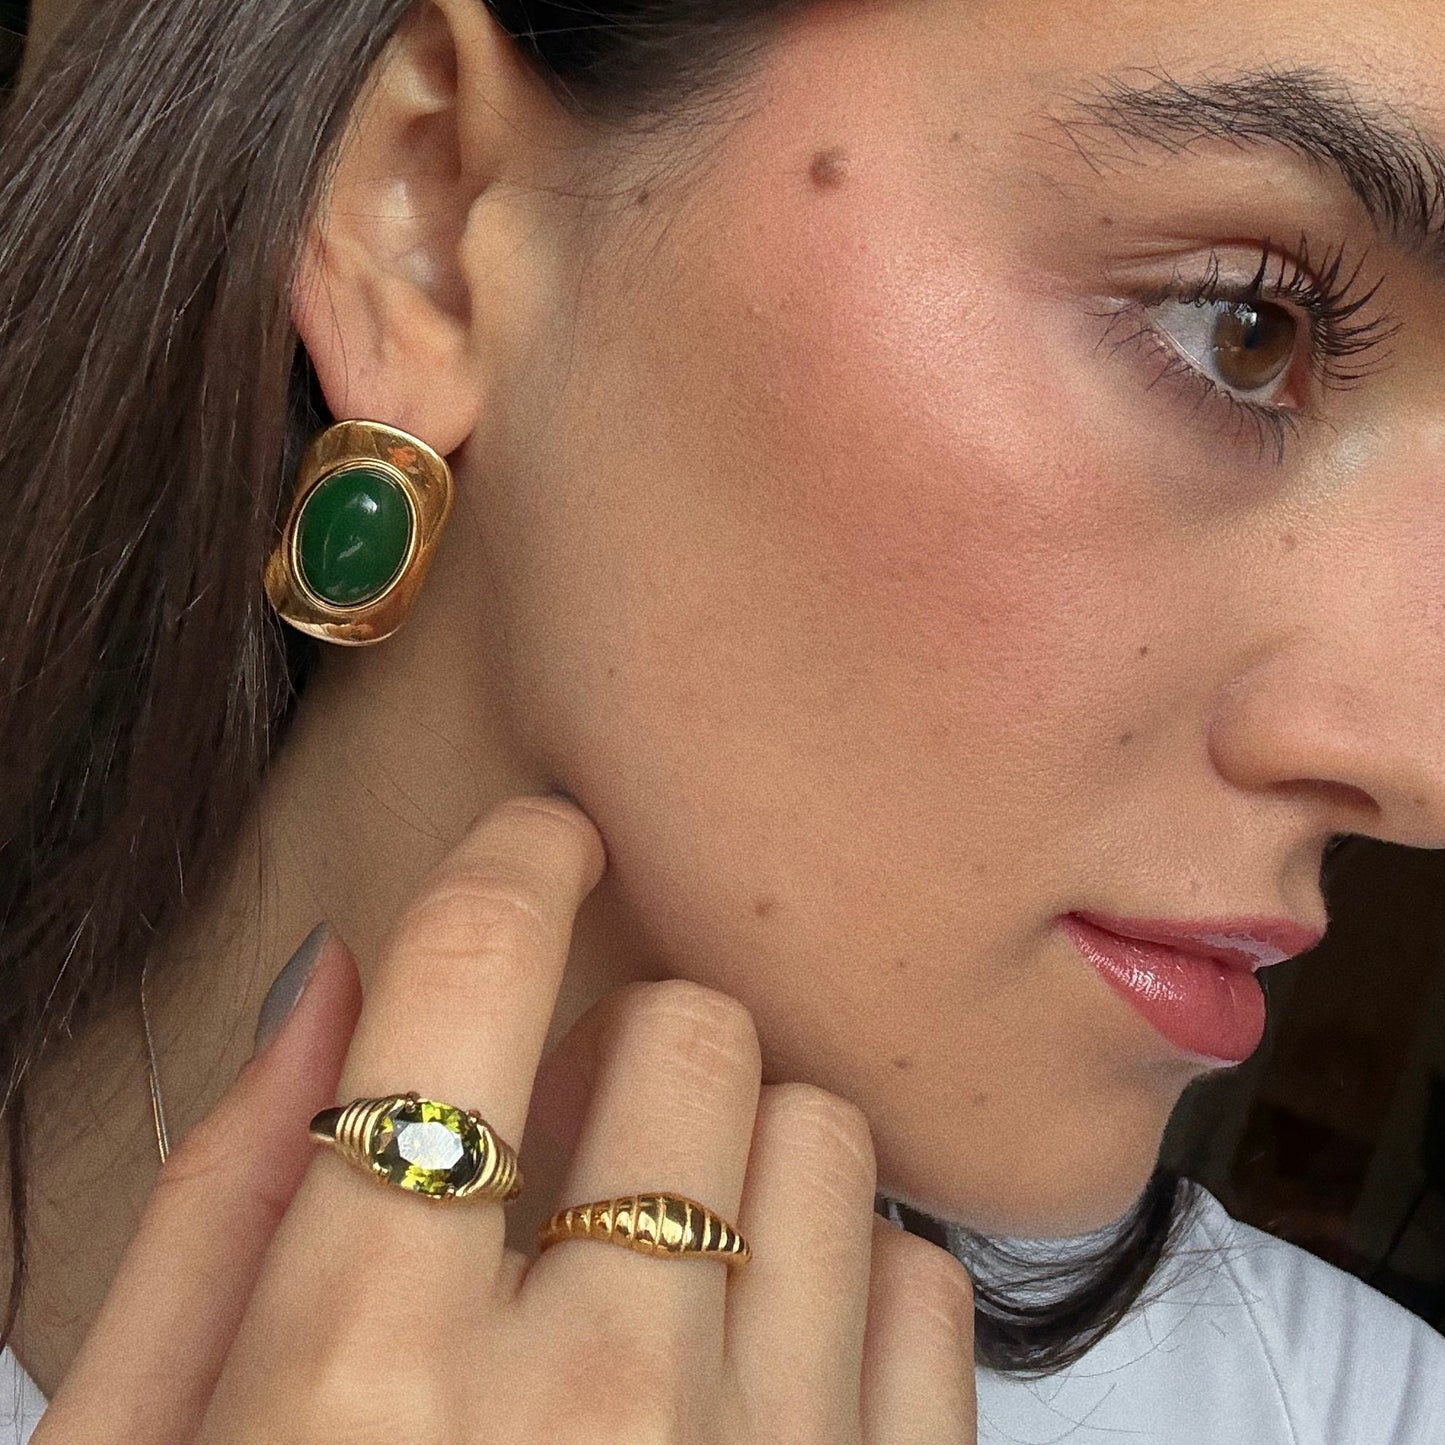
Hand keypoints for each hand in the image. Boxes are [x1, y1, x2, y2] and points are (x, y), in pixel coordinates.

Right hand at [34, 794, 976, 1442]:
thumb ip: (222, 1209)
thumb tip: (333, 984)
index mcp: (360, 1368)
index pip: (471, 971)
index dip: (514, 858)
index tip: (545, 837)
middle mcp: (587, 1407)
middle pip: (687, 1027)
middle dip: (632, 1044)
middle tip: (582, 1124)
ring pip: (826, 1128)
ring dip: (745, 1153)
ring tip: (671, 1249)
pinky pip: (931, 1275)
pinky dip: (857, 1274)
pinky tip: (769, 1352)